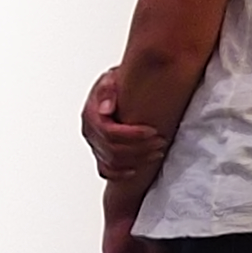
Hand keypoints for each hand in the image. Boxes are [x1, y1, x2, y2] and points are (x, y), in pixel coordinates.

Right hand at [81, 66, 166, 180]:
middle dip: (139, 148)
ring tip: (156, 153)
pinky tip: (135, 170)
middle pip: (113, 150)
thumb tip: (106, 108)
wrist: (115, 90)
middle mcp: (91, 131)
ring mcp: (95, 144)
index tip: (153, 131)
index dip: (133, 135)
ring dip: (136, 160)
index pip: (110, 132)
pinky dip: (120, 173)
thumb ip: (107, 90)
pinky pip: (105, 170)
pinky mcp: (100, 153)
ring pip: (112, 162)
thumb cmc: (115, 85)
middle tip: (160, 142)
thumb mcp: (111, 79)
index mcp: (91, 114)